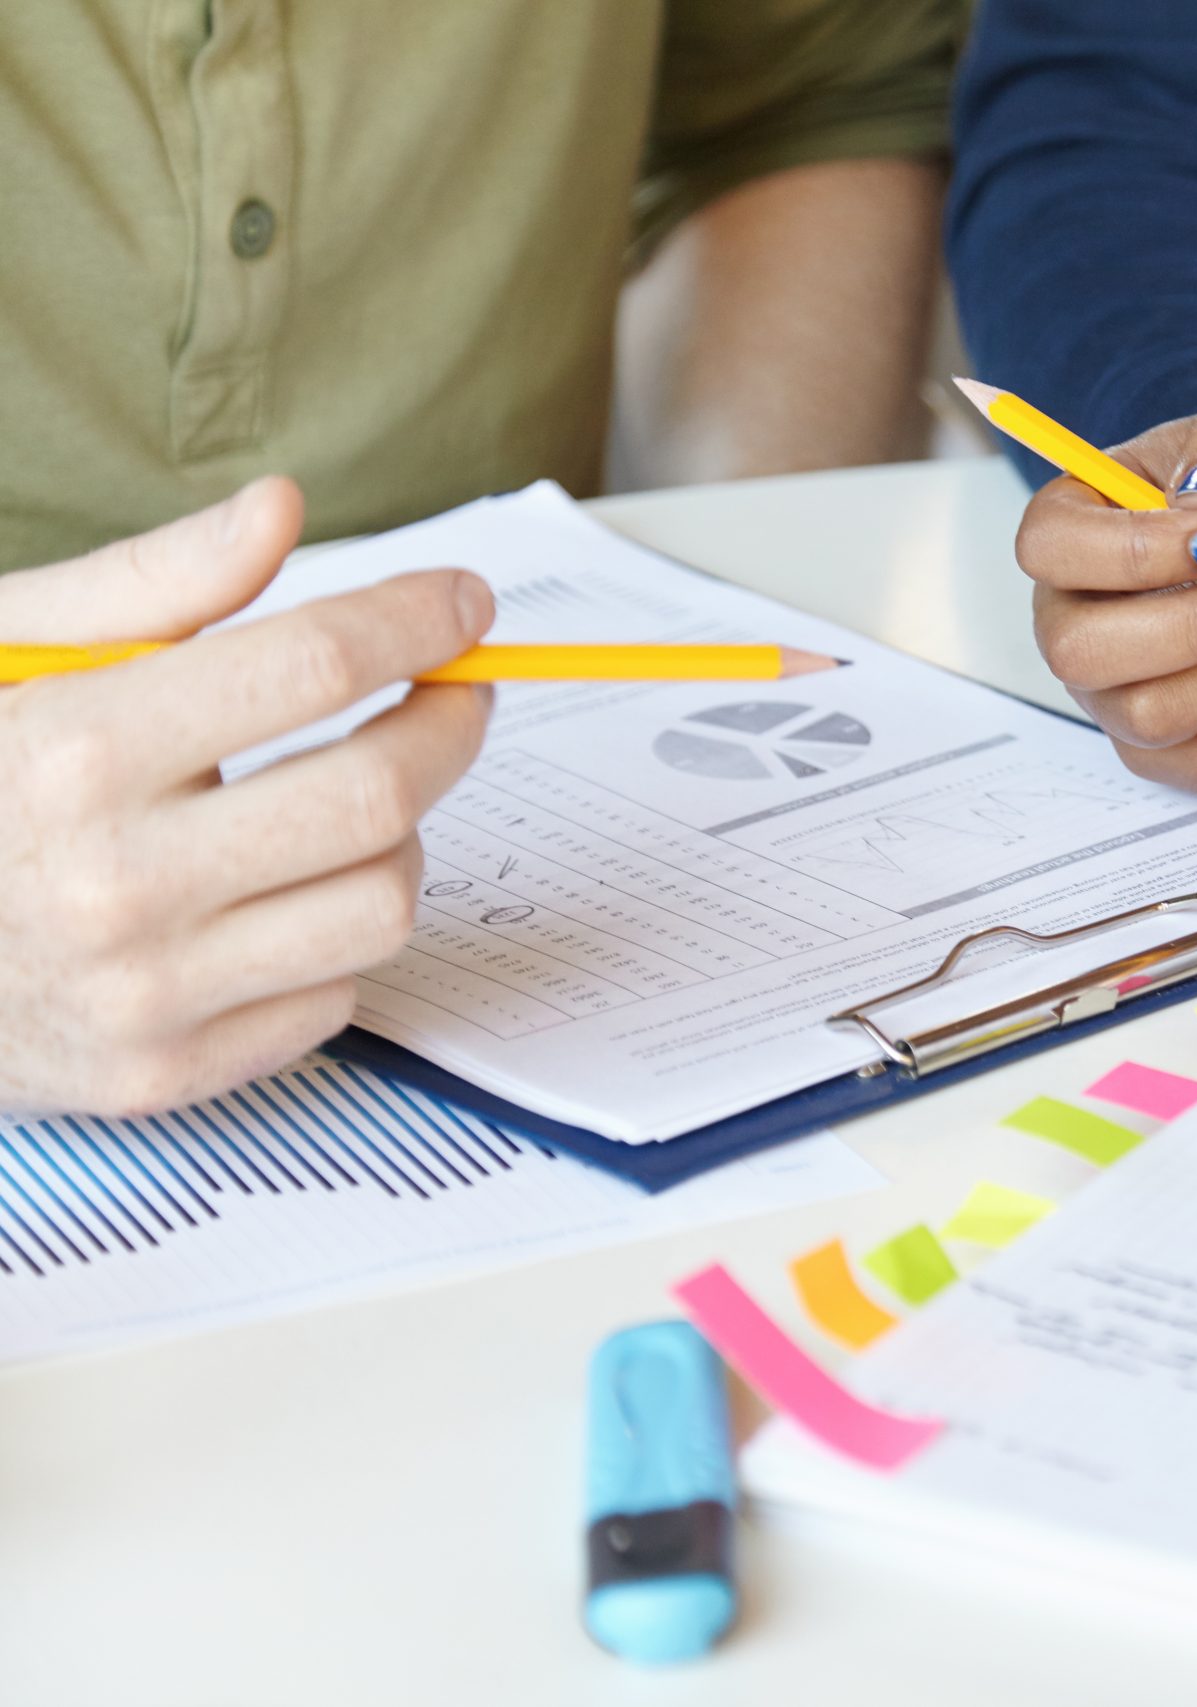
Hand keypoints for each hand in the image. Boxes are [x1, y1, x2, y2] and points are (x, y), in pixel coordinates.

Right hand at [0, 478, 494, 1114]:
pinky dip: (332, 937)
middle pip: (377, 794)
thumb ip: (149, 583)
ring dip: (398, 840)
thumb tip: (278, 510)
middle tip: (452, 691)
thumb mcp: (7, 653)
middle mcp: (113, 882)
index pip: (310, 666)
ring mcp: (143, 991)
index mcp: (71, 752)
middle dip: (445, 727)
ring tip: (350, 798)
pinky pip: (335, 996)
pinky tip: (279, 896)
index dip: (412, 622)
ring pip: (381, 904)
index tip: (461, 605)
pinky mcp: (161, 1073)